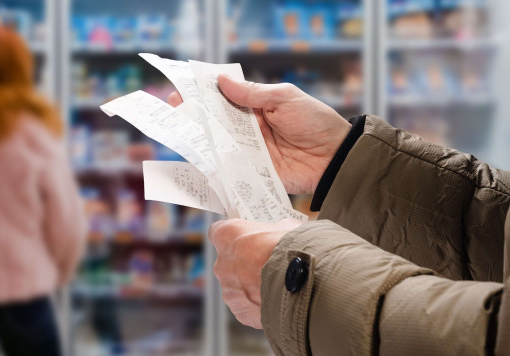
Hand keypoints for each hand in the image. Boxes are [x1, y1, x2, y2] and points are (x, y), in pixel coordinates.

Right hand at [168, 75, 349, 193]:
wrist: (336, 158)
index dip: (202, 94)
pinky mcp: (253, 173)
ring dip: (199, 141)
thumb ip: (252, 93)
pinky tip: (196, 162)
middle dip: (194, 117)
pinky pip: (229, 170)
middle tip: (173, 111)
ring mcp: (249, 152)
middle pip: (215, 123)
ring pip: (218, 146)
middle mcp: (248, 129)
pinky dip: (214, 167)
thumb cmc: (316, 122)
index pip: (223, 98)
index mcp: (256, 107)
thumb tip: (220, 81)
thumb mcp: (285, 99)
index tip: (181, 90)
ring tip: (179, 135)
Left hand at [209, 218, 302, 328]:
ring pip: (237, 287)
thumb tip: (281, 232)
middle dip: (244, 263)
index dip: (233, 236)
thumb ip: (274, 230)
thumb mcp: (286, 228)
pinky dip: (258, 305)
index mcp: (227, 236)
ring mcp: (229, 290)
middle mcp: (221, 263)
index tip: (244, 239)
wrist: (304, 282)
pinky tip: (276, 300)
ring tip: (275, 285)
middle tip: (265, 264)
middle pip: (228, 262)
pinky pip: (247, 307)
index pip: (218, 232)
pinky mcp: (240, 311)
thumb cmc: (292, 249)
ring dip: (251, 286)